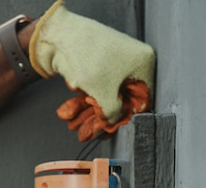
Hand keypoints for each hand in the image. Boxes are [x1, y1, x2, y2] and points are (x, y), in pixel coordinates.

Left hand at [30, 1, 154, 139]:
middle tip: (90, 132)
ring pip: (103, 97)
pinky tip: (71, 117)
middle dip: (102, 117)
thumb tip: (113, 123)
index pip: (142, 99)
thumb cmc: (88, 59)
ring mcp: (113, 65)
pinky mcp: (97, 68)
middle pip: (120, 99)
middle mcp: (132, 63)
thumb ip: (112, 113)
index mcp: (143, 64)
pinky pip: (93, 90)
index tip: (112, 130)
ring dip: (88, 114)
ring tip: (75, 126)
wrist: (62, 38)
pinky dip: (82, 103)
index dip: (126, 117)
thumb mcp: (104, 93)